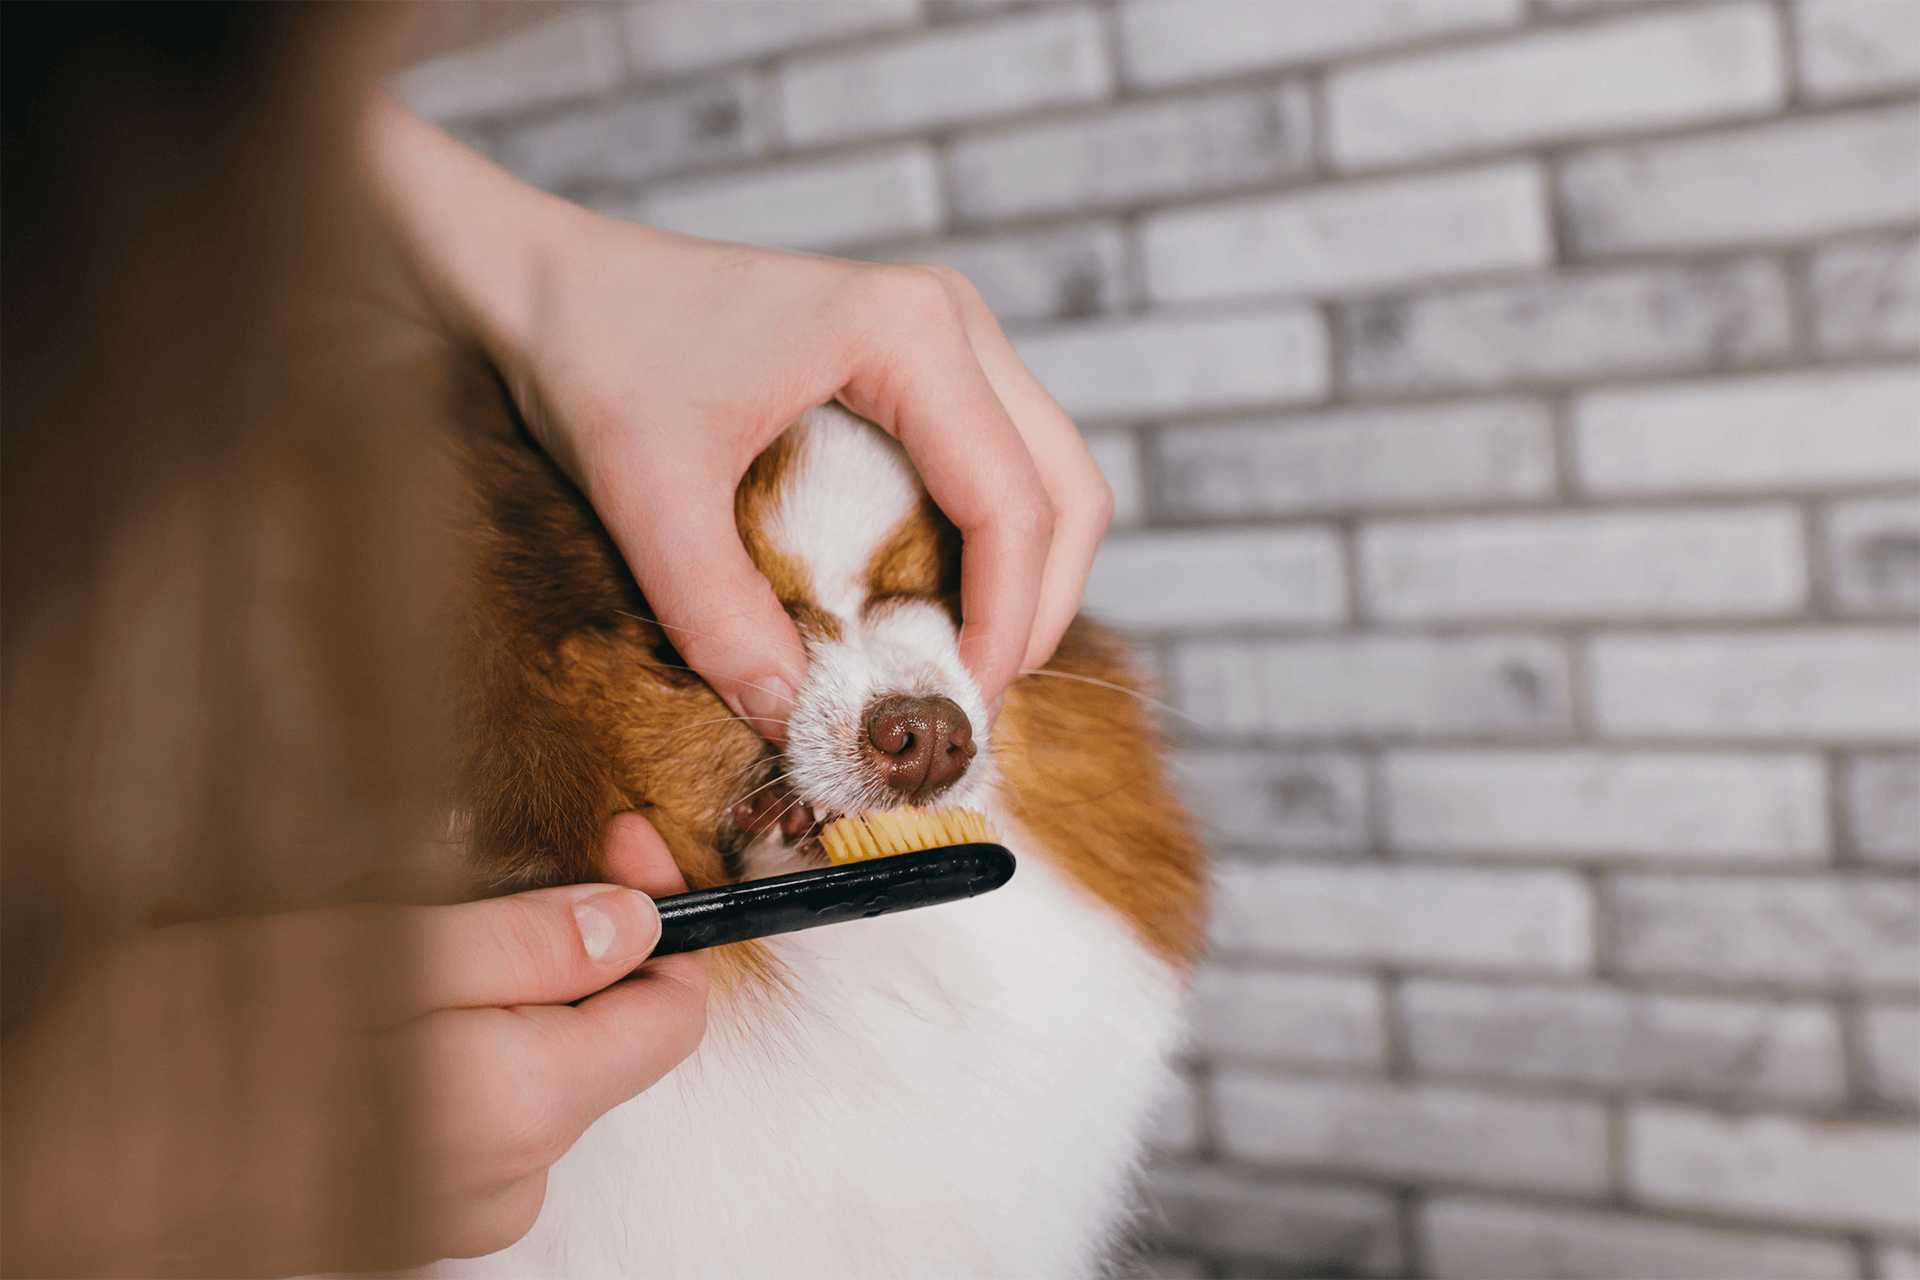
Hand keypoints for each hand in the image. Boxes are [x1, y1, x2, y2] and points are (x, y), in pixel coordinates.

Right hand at [0, 814, 706, 1276]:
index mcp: (520, 1109)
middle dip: (548, 934)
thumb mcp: (360, 956)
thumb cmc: (183, 1067)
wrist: (54, 1194)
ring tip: (375, 944)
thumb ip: (521, 945)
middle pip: (596, 1032)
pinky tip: (351, 1013)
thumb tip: (634, 922)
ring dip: (480, 985)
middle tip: (463, 870)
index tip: (611, 837)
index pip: (673, 1012)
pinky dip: (437, 1042)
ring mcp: (455, 1207)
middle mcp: (507, 1178)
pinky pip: (464, 1106)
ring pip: (525, 1062)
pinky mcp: (404, 1213)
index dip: (655, 909)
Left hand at [361, 98, 1112, 739]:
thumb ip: (718, 613)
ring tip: (951, 663)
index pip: (1014, 503)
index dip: (1008, 623)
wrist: (550, 284)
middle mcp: (949, 321)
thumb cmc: (595, 352)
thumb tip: (797, 720)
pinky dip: (988, 547)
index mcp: (908, 332)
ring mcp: (942, 337)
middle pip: (1067, 489)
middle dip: (1039, 608)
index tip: (960, 709)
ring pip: (1047, 478)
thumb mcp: (645, 490)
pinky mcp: (918, 364)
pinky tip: (922, 607)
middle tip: (971, 698)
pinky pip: (998, 466)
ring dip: (1023, 579)